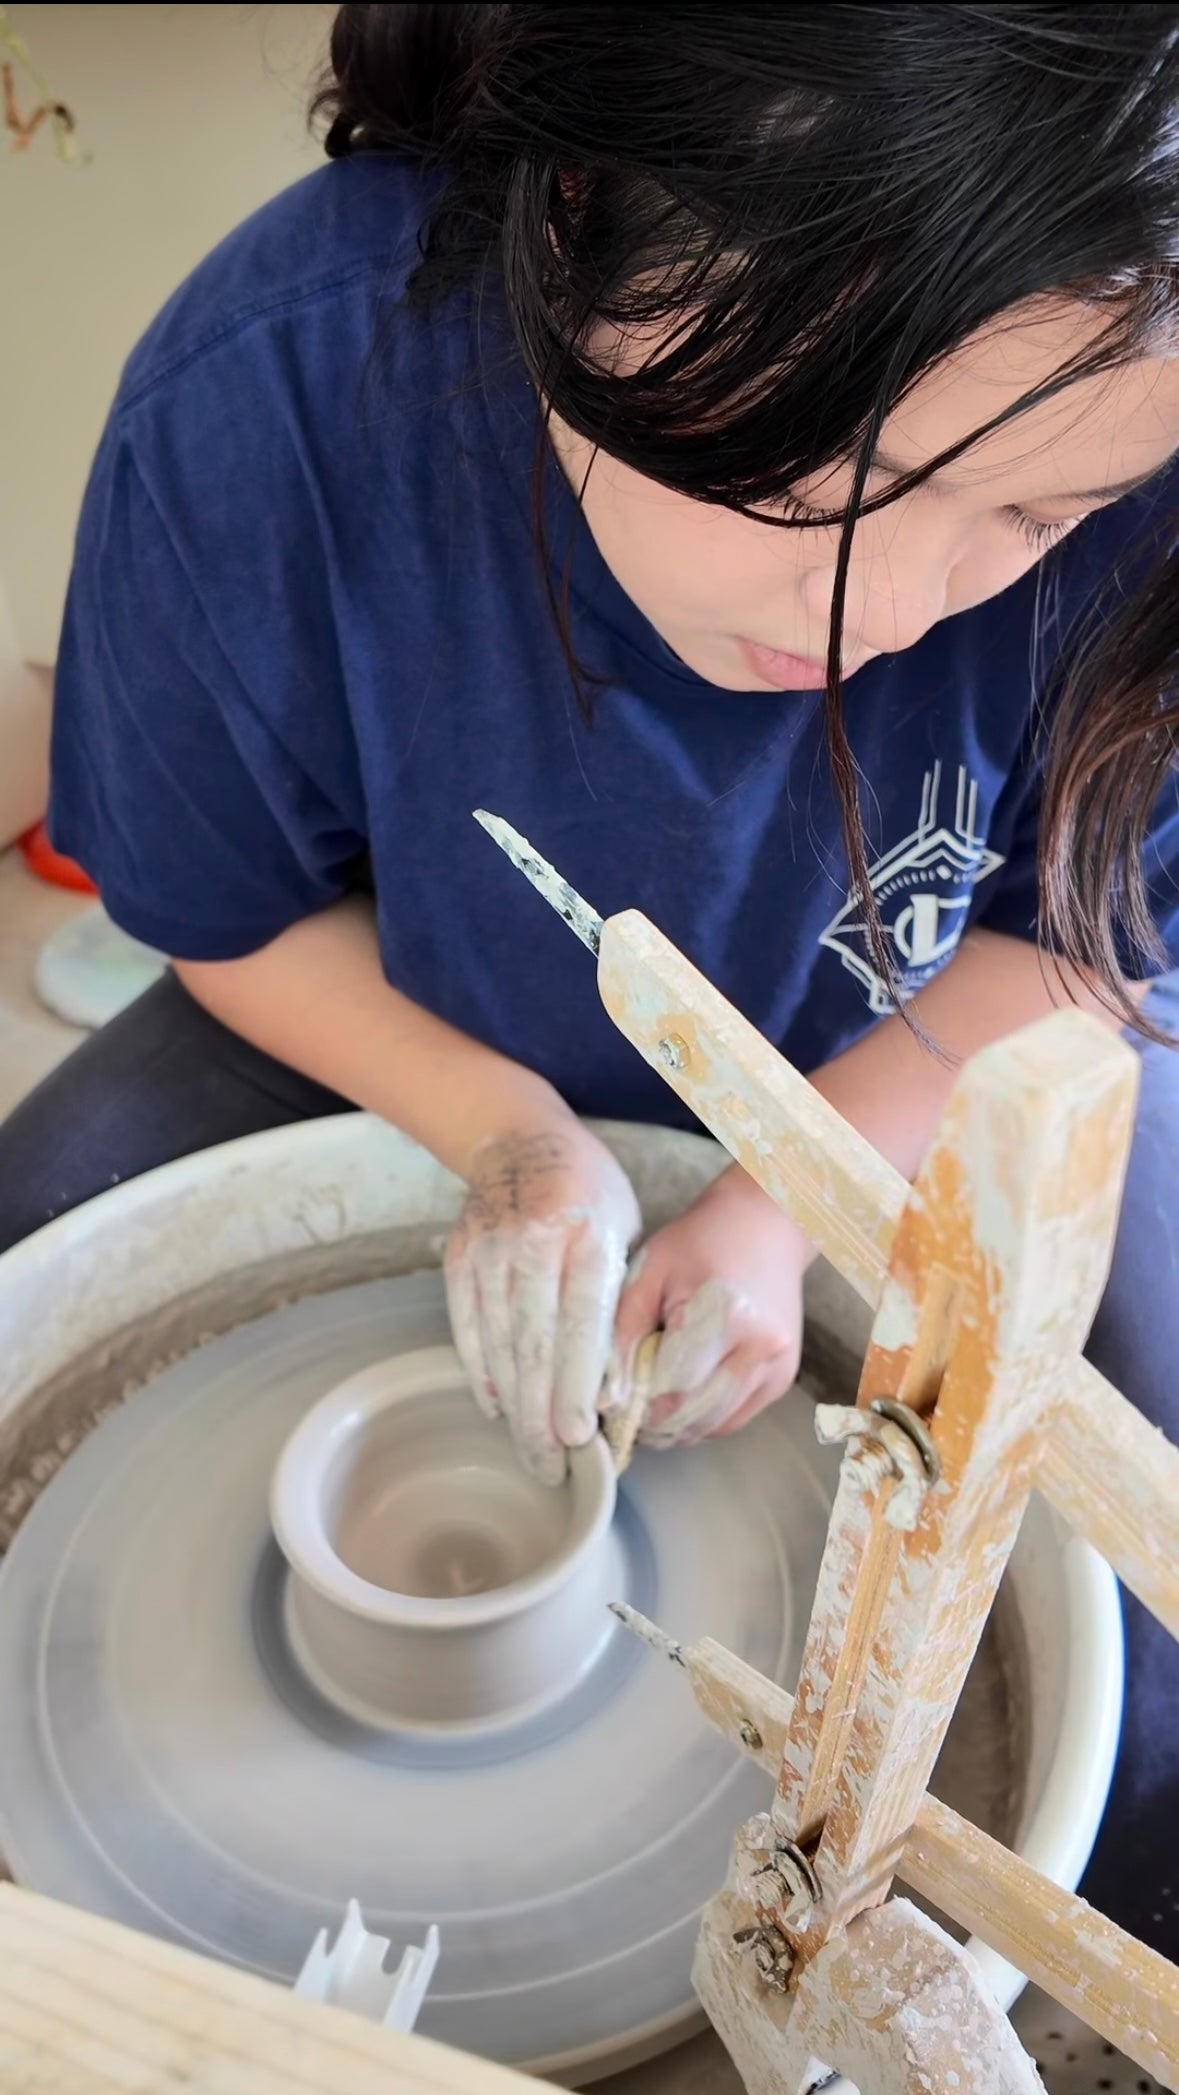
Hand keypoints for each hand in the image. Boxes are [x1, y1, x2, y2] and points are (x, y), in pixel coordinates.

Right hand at [445, 1116, 640, 1483]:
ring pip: (498, 1346)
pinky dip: (483, 1374)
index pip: (580, 1323)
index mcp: (587, 1234)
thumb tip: (614, 1389)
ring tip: (533, 1452)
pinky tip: (499, 1407)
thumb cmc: (590, 1194)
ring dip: (515, 1407)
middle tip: (554, 1467)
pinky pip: (468, 1330)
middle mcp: (533, 1243)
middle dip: (541, 1415)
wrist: (521, 1141)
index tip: (580, 1435)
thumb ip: (617, 1301)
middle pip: (533, 1346)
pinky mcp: (459, 1260)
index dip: (576, 1384)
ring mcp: (488, 1252)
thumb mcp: (622, 1232)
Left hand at [607, 1167, 811, 1444]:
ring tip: (650, 1405)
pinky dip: (703, 1420)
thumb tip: (607, 1398)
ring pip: (714, 1427)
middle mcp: (758, 1348)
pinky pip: (734, 1420)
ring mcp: (776, 1366)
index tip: (609, 1401)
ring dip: (677, 1427)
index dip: (633, 1405)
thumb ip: (623, 1333)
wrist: (765, 1224)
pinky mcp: (782, 1378)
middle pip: (693, 1418)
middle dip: (652, 1423)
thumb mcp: (649, 1273)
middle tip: (625, 1410)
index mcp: (722, 1315)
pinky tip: (683, 1399)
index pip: (667, 1389)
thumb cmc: (698, 1242)